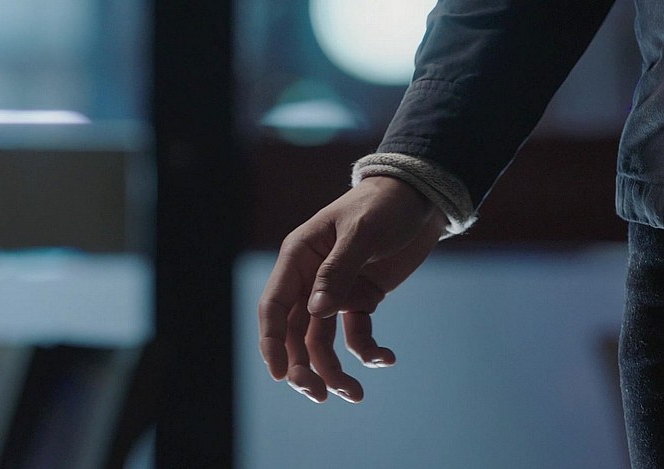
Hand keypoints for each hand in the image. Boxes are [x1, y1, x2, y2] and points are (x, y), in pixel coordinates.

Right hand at [258, 176, 446, 402]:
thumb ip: (337, 271)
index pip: (274, 305)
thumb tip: (316, 312)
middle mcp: (310, 278)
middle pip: (295, 332)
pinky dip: (368, 352)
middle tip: (319, 395)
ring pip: (323, 341)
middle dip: (304, 366)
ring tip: (356, 395)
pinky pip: (356, 334)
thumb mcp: (362, 233)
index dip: (271, 342)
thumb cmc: (385, 205)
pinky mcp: (361, 299)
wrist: (421, 199)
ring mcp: (336, 291)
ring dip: (333, 370)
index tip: (280, 375)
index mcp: (299, 256)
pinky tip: (386, 359)